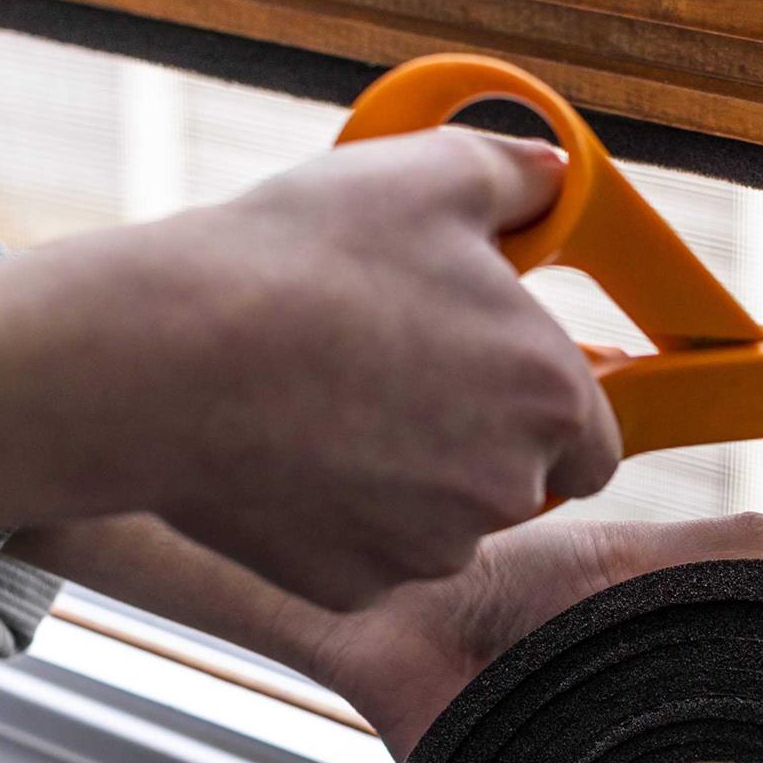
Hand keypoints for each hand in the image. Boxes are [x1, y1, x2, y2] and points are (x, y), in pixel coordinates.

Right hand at [0, 128, 618, 588]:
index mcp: (551, 397)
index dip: (548, 408)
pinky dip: (340, 518)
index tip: (494, 376)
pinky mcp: (351, 587)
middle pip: (517, 482)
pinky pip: (365, 555)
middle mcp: (508, 490)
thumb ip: (518, 176)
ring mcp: (426, 549)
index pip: (595, 441)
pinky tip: (291, 453)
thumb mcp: (429, 176)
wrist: (167, 356)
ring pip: (440, 524)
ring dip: (407, 481)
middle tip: (397, 374)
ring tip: (330, 402)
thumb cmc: (307, 261)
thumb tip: (554, 174)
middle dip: (474, 441)